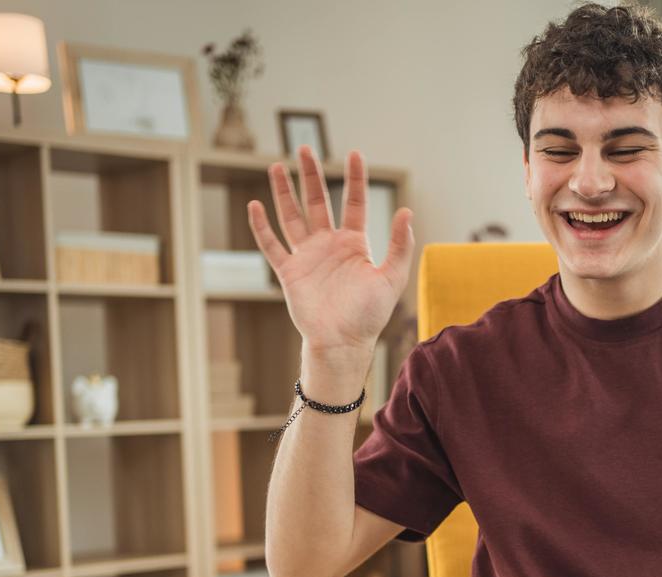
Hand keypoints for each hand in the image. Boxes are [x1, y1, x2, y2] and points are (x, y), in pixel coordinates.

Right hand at [247, 145, 414, 355]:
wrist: (342, 343)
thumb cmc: (369, 316)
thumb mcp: (391, 278)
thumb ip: (399, 245)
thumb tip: (406, 211)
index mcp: (355, 244)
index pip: (354, 202)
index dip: (354, 179)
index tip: (354, 154)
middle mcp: (329, 245)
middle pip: (318, 201)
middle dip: (312, 175)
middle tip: (306, 148)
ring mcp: (307, 257)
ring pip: (292, 216)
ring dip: (284, 192)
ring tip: (278, 166)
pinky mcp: (289, 272)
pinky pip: (272, 245)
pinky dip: (261, 226)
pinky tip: (255, 205)